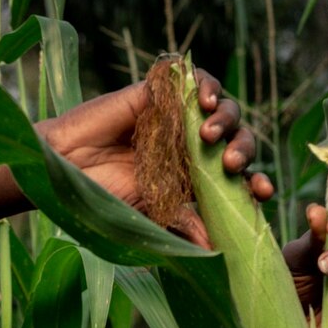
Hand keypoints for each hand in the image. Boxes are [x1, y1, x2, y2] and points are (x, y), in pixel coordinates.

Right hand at [37, 69, 272, 244]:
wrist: (65, 170)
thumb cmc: (103, 197)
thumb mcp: (151, 217)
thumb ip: (184, 226)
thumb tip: (219, 250)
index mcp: (197, 178)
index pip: (238, 177)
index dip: (255, 181)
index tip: (263, 193)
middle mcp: (192, 147)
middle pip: (237, 140)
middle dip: (242, 150)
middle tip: (229, 164)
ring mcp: (177, 118)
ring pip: (222, 108)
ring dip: (226, 118)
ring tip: (209, 134)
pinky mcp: (158, 93)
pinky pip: (191, 77)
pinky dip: (205, 84)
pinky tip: (203, 100)